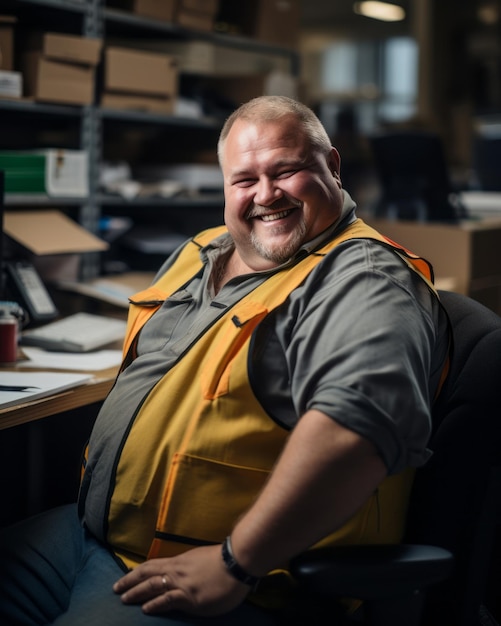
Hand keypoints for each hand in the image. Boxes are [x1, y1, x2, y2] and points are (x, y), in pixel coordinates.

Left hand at [113, 544, 250, 615]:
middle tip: (116, 588)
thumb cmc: (224, 560)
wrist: (237, 561)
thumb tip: (183, 574)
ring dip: (136, 592)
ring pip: (152, 586)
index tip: (125, 577)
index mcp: (180, 561)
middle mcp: (177, 571)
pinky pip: (167, 600)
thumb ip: (189, 567)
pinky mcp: (190, 598)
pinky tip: (145, 609)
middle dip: (129, 581)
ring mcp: (182, 584)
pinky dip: (155, 604)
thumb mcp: (201, 559)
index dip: (137, 572)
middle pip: (147, 574)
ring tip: (124, 599)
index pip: (152, 565)